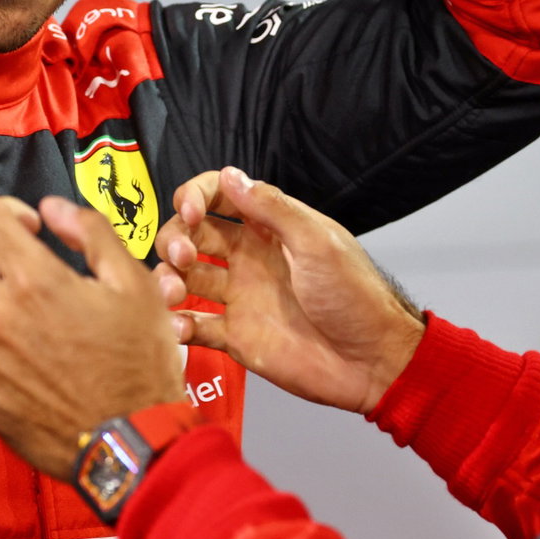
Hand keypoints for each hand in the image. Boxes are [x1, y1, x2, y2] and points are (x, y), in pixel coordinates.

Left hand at [0, 196, 185, 480]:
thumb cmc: (141, 363)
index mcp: (36, 282)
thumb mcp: (135, 284)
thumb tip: (53, 210)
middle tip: (9, 256)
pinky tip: (6, 341)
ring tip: (3, 296)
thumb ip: (92, 233)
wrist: (133, 442)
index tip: (30, 227)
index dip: (7, 211)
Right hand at [154, 167, 425, 413]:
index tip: (190, 211)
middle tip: (183, 258)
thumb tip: (231, 176)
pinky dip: (175, 324)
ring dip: (167, 280)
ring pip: (184, 278)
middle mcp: (250, 258)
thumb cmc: (356, 297)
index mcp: (271, 229)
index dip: (196, 196)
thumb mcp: (317, 242)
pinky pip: (194, 326)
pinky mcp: (236, 337)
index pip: (220, 196)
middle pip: (192, 235)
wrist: (372, 361)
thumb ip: (272, 209)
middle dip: (175, 239)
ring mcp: (241, 297)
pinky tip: (176, 327)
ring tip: (173, 295)